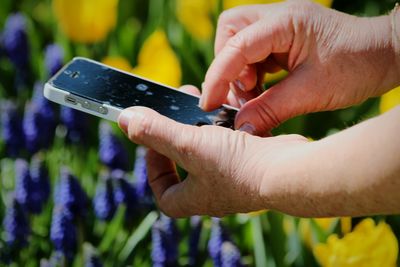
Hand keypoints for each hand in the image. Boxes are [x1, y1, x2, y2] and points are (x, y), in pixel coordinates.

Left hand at [118, 86, 309, 216]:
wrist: (289, 169)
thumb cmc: (237, 165)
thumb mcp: (188, 145)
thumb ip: (155, 132)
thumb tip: (125, 120)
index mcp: (194, 197)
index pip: (163, 190)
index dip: (153, 166)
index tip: (154, 139)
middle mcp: (214, 190)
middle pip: (186, 161)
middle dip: (179, 132)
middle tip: (177, 108)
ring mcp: (234, 175)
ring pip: (211, 145)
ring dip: (203, 121)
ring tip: (200, 97)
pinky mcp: (252, 159)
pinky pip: (232, 138)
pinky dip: (227, 121)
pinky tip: (227, 102)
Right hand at [200, 0, 398, 135]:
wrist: (388, 55)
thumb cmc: (358, 66)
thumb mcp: (312, 92)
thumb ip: (270, 109)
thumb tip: (241, 127)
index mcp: (285, 22)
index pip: (237, 46)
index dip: (218, 76)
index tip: (208, 104)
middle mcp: (278, 18)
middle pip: (230, 33)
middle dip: (226, 66)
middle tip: (238, 96)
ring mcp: (281, 27)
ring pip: (240, 44)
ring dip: (239, 73)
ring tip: (252, 99)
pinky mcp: (285, 40)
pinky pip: (255, 54)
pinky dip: (252, 75)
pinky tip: (261, 93)